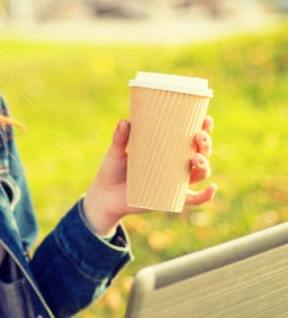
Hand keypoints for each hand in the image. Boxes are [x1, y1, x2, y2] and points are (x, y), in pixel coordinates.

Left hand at [82, 117, 216, 235]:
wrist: (105, 196)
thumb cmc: (113, 169)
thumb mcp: (116, 152)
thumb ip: (120, 138)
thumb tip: (125, 122)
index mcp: (167, 147)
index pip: (190, 134)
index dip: (203, 127)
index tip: (205, 119)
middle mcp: (176, 163)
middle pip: (201, 152)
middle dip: (205, 143)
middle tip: (198, 136)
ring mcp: (175, 181)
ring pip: (199, 173)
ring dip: (204, 165)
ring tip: (196, 159)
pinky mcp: (171, 198)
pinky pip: (193, 199)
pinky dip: (205, 196)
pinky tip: (212, 189)